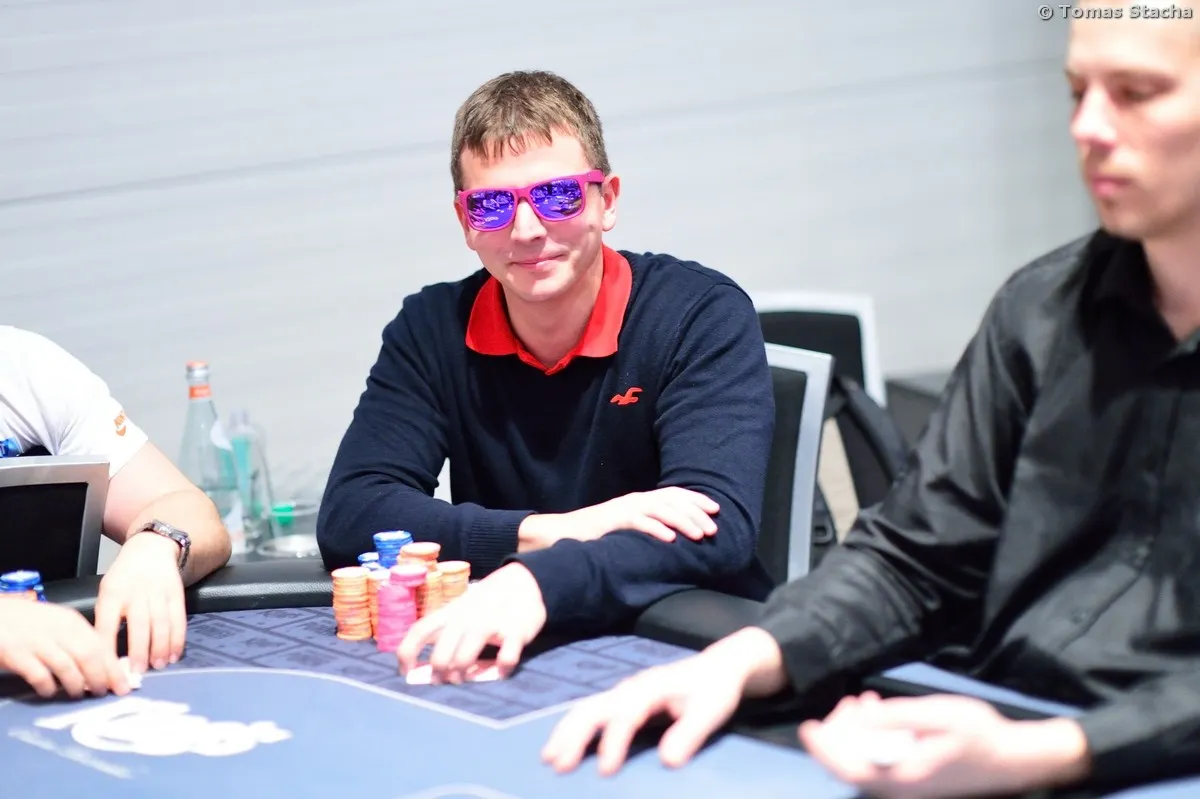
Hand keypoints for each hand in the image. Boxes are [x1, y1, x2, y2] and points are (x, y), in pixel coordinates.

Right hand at [0, 599, 130, 698]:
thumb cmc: (26, 622)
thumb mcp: (57, 624)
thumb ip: (76, 640)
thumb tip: (102, 666)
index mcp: (71, 621)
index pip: (100, 645)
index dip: (113, 666)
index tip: (123, 683)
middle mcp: (58, 629)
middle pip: (89, 656)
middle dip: (101, 678)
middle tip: (105, 693)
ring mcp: (37, 642)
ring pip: (68, 668)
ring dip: (77, 685)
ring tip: (80, 694)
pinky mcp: (17, 654)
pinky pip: (40, 676)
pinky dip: (48, 687)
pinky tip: (49, 692)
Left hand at [94, 531, 186, 673]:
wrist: (151, 550)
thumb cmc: (123, 578)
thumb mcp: (107, 592)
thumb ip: (106, 619)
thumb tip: (103, 655)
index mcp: (112, 594)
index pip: (107, 625)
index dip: (108, 649)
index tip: (108, 671)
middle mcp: (136, 593)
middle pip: (139, 625)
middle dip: (139, 651)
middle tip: (138, 672)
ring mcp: (159, 593)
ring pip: (161, 624)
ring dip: (160, 648)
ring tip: (158, 666)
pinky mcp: (177, 594)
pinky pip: (179, 619)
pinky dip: (178, 639)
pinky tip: (174, 654)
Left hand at [396, 563, 545, 683]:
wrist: (523, 581)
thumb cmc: (485, 604)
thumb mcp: (461, 612)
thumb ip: (445, 635)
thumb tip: (425, 671)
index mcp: (449, 612)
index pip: (419, 631)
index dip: (407, 654)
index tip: (406, 673)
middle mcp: (466, 618)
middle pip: (440, 654)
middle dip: (438, 674)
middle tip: (445, 681)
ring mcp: (491, 623)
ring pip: (465, 657)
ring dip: (461, 675)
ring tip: (465, 680)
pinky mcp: (516, 630)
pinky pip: (506, 657)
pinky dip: (502, 669)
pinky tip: (501, 671)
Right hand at [522, 488, 720, 551]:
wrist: (565, 533)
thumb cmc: (600, 533)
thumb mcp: (630, 526)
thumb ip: (649, 525)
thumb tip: (676, 535)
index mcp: (641, 500)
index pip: (674, 494)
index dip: (696, 499)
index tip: (716, 509)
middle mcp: (636, 500)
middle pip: (672, 501)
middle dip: (695, 513)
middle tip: (713, 528)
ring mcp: (625, 509)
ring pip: (660, 510)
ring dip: (682, 522)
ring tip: (699, 535)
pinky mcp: (614, 521)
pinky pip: (639, 523)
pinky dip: (657, 530)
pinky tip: (671, 540)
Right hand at [542, 626, 785, 774]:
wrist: (717, 668)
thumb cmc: (714, 689)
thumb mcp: (711, 710)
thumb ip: (689, 734)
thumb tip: (668, 761)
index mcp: (651, 688)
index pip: (626, 715)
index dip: (614, 743)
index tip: (605, 771)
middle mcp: (631, 687)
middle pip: (594, 708)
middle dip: (574, 736)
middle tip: (557, 764)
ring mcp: (625, 691)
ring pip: (588, 708)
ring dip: (567, 732)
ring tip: (549, 757)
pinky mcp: (623, 699)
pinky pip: (593, 711)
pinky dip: (574, 727)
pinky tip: (563, 744)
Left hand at [799, 693, 1090, 797]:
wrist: (1013, 759)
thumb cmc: (980, 734)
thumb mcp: (938, 715)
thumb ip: (898, 717)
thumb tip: (863, 717)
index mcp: (903, 777)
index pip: (849, 769)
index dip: (824, 749)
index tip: (809, 726)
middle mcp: (901, 788)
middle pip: (853, 765)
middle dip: (842, 732)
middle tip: (851, 701)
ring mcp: (908, 786)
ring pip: (866, 762)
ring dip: (858, 732)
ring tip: (865, 702)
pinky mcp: (915, 780)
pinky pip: (881, 762)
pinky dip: (874, 738)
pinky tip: (881, 714)